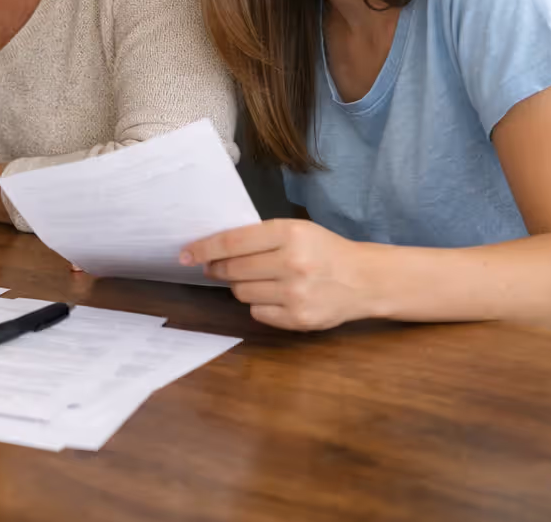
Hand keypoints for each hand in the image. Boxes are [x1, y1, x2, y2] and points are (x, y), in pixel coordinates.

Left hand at [180, 219, 377, 330]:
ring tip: (260, 279)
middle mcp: (293, 263)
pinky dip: (259, 305)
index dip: (203, 249)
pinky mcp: (299, 319)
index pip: (232, 242)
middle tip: (214, 268)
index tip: (184, 254)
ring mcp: (296, 294)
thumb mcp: (296, 231)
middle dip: (218, 269)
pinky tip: (277, 296)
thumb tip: (212, 250)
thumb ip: (258, 238)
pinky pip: (257, 313)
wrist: (366, 280)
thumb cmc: (324, 251)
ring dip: (241, 286)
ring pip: (241, 292)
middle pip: (232, 270)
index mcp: (290, 233)